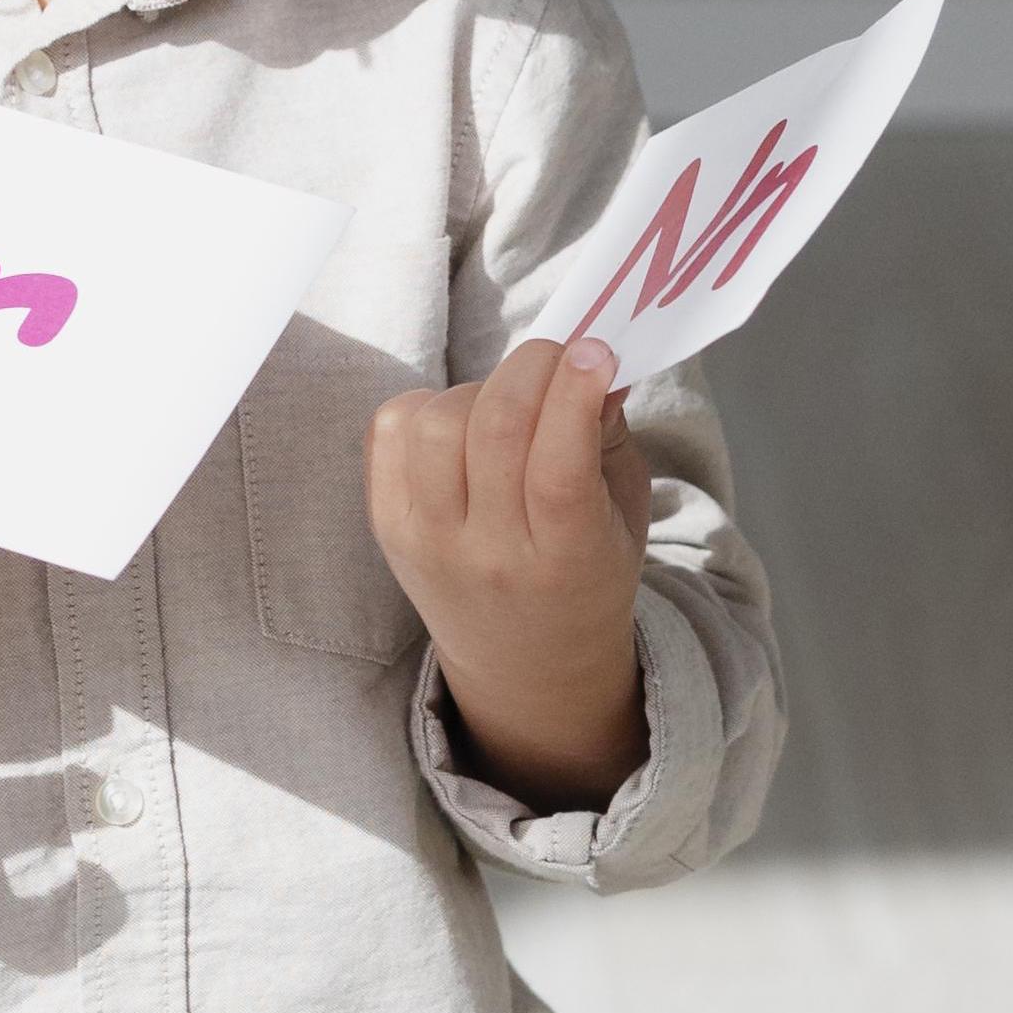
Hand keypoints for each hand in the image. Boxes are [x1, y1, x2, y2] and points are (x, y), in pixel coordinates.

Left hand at [367, 337, 651, 812]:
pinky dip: (426, 404)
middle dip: (531, 367)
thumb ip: (609, 434)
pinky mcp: (387, 526)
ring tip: (507, 405)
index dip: (575, 391)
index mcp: (565, 558)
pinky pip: (389, 430)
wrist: (525, 662)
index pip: (558, 465)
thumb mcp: (625, 512)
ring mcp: (427, 542)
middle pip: (494, 429)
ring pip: (437, 422)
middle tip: (557, 357)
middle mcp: (489, 554)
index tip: (595, 350)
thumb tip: (591, 356)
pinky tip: (460, 422)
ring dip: (478, 388)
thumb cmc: (587, 572)